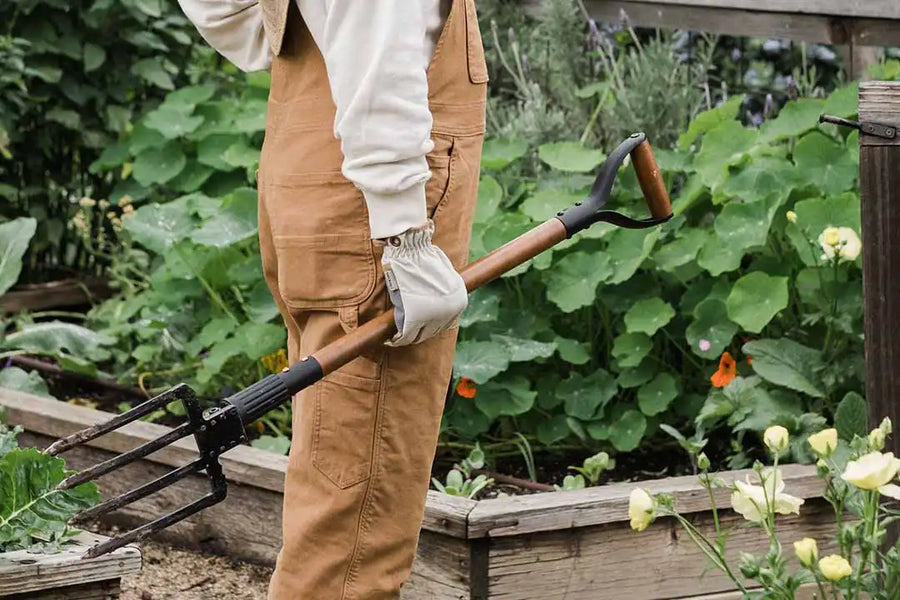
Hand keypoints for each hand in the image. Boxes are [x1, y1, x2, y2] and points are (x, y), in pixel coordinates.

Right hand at [378, 220, 466, 346]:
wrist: (411, 250)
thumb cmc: (423, 257)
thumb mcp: (444, 275)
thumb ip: (444, 292)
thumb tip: (436, 302)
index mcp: (459, 301)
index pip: (444, 322)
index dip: (429, 326)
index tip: (418, 329)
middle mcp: (450, 312)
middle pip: (432, 331)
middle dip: (418, 334)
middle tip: (405, 335)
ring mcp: (433, 316)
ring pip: (419, 335)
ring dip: (407, 337)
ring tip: (396, 338)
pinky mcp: (415, 317)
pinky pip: (405, 334)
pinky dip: (397, 339)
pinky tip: (390, 340)